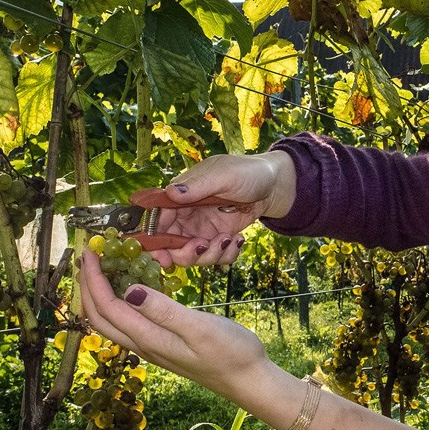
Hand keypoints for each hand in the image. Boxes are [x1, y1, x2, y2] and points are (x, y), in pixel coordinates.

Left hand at [79, 250, 269, 399]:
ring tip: (101, 270)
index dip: (94, 279)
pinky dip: (118, 303)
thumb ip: (164, 311)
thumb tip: (130, 290)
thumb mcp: (200, 328)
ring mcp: (153, 347)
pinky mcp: (163, 345)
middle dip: (87, 287)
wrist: (248, 379)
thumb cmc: (230, 352)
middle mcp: (144, 344)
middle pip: (100, 317)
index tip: (90, 252)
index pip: (108, 307)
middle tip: (88, 257)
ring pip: (112, 322)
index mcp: (149, 338)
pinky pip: (128, 323)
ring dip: (99, 296)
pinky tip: (130, 290)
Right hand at [150, 151, 296, 266]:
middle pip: (170, 245)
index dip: (154, 240)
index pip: (156, 220)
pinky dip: (226, 254)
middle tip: (202, 246)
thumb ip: (198, 186)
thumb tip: (171, 192)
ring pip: (192, 256)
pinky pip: (214, 257)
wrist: (274, 185)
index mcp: (180, 196)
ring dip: (210, 254)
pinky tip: (238, 239)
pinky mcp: (218, 239)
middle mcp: (186, 215)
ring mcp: (202, 229)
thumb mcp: (224, 175)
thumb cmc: (247, 172)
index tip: (162, 256)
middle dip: (184, 253)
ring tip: (229, 238)